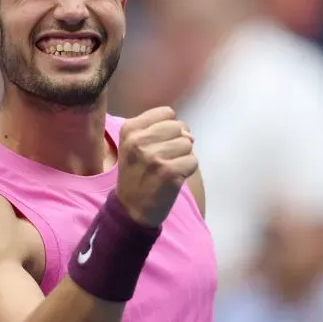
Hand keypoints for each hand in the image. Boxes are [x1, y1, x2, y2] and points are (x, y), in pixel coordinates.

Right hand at [115, 107, 197, 227]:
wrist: (131, 209)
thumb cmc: (136, 173)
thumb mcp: (133, 145)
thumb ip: (158, 130)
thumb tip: (188, 134)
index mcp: (129, 129)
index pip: (166, 112)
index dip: (168, 128)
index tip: (157, 144)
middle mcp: (139, 141)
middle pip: (179, 127)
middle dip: (177, 142)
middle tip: (163, 159)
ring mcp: (154, 156)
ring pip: (188, 144)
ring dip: (182, 157)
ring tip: (167, 169)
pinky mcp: (169, 172)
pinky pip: (193, 161)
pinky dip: (187, 170)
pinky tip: (173, 178)